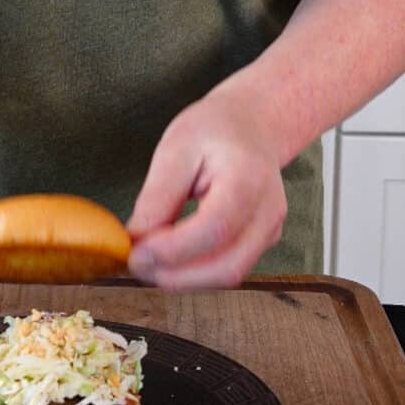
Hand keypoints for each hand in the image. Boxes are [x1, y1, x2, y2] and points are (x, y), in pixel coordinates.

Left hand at [126, 88, 286, 289]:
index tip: (135, 252)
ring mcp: (269, 231)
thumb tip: (135, 240)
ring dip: (183, 279)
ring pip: (228, 275)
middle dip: (176, 275)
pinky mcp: (260, 243)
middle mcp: (268, 211)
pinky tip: (168, 258)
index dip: (174, 249)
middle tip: (135, 263)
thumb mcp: (176, 149)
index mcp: (248, 179)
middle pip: (228, 266)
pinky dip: (195, 273)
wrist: (252, 125)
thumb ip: (157, 196)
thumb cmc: (214, 130)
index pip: (215, 227)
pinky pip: (227, 269)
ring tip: (147, 261)